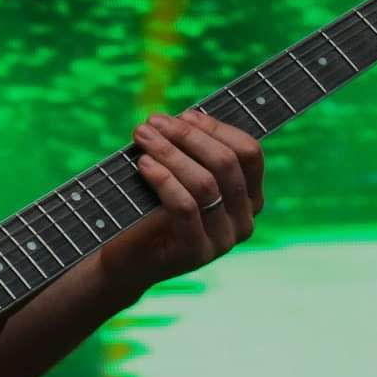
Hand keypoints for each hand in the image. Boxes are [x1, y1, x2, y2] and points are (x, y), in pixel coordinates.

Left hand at [100, 109, 264, 298]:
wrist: (128, 261)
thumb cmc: (150, 211)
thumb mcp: (176, 176)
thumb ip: (189, 152)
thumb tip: (187, 116)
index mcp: (248, 197)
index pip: (249, 153)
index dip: (217, 129)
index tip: (184, 115)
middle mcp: (244, 220)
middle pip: (226, 164)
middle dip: (187, 136)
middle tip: (153, 122)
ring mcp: (224, 240)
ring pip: (205, 184)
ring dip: (170, 153)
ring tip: (142, 137)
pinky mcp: (197, 253)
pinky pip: (186, 207)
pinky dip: (163, 180)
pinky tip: (143, 164)